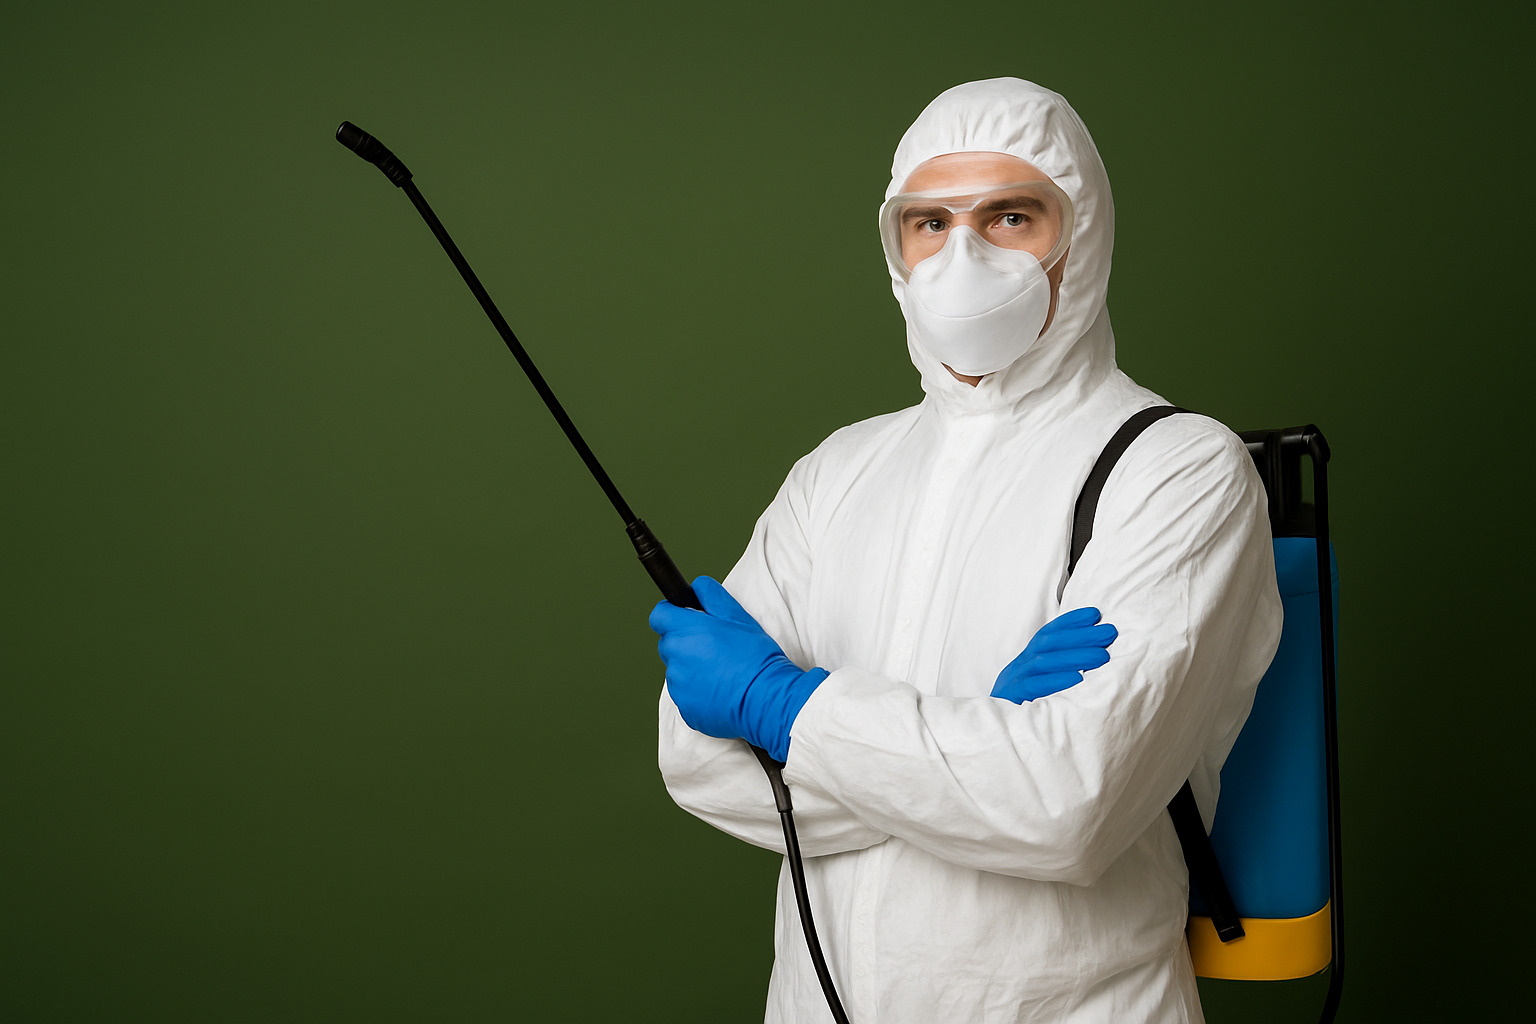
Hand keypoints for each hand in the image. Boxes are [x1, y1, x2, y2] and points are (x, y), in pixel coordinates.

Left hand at [650, 576, 828, 762]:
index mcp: (686, 631)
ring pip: (677, 670)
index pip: (659, 615)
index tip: (685, 617)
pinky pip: (686, 694)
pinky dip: (698, 691)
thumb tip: (697, 586)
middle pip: (668, 643)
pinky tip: (721, 690)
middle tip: (714, 646)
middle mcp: (676, 658)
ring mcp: (678, 686)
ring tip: (722, 671)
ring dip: (692, 667)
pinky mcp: (685, 709)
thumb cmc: (755, 656)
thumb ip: (711, 595)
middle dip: (685, 642)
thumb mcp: (738, 616)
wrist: (766, 699)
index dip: (672, 614)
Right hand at [991, 607, 1117, 703]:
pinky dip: (1057, 681)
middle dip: (1081, 635)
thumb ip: (1060, 670)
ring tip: (1102, 656)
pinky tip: (1078, 679)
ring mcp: (1015, 680)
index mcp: (1027, 660)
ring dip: (1075, 656)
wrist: (994, 733)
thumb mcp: (1041, 684)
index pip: (1049, 633)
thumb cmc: (1026, 707)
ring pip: (1043, 661)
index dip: (1070, 621)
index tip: (1095, 614)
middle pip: (1049, 643)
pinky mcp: (1013, 698)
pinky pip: (1035, 687)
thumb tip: (1096, 655)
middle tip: (1110, 632)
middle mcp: (1020, 665)